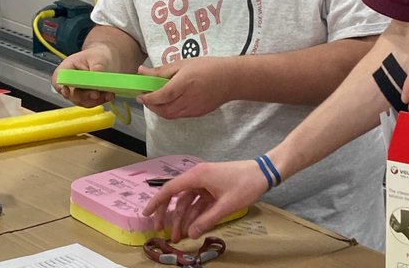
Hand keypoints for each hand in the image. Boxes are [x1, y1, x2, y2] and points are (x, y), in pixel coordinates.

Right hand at [53, 48, 115, 106]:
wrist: (106, 60)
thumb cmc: (98, 56)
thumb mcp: (98, 58)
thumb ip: (96, 69)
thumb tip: (97, 80)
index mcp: (66, 69)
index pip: (58, 81)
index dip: (62, 88)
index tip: (68, 91)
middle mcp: (68, 83)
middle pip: (71, 94)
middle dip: (85, 96)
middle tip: (96, 94)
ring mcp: (76, 92)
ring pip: (82, 101)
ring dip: (95, 100)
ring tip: (108, 94)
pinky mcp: (86, 98)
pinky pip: (91, 103)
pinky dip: (101, 100)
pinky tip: (109, 95)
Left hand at [137, 57, 231, 119]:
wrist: (230, 79)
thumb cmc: (207, 67)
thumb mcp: (183, 63)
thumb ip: (161, 70)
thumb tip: (141, 71)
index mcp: (183, 85)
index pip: (160, 97)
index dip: (147, 98)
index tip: (140, 95)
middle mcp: (187, 100)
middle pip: (163, 110)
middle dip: (150, 106)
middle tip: (146, 97)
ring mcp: (193, 109)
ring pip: (169, 115)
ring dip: (159, 110)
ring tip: (156, 100)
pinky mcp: (197, 114)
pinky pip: (179, 115)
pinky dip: (170, 111)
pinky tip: (170, 102)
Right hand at [142, 160, 268, 241]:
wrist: (263, 172)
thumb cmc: (245, 185)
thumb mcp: (225, 206)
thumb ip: (206, 220)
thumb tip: (190, 234)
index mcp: (197, 176)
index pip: (170, 189)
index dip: (156, 202)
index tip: (145, 214)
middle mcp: (198, 177)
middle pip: (177, 196)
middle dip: (168, 214)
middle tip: (161, 231)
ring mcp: (206, 182)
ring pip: (188, 201)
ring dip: (182, 218)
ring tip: (178, 236)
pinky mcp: (213, 187)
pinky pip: (199, 202)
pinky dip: (194, 214)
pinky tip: (191, 227)